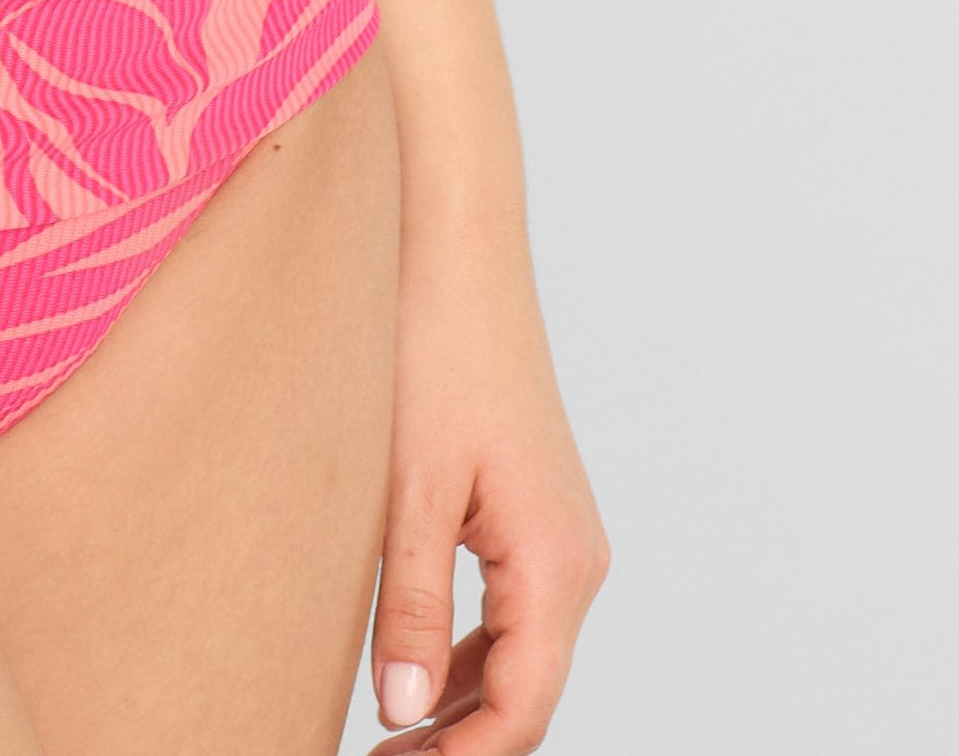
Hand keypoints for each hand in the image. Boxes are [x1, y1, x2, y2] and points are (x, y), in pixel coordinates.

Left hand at [365, 273, 608, 751]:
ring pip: (515, 654)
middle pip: (526, 691)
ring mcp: (557, 534)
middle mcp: (572, 558)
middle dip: (460, 743)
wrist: (454, 251)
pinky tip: (407, 668)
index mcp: (553, 563)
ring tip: (386, 741)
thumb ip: (407, 603)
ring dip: (458, 705)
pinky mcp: (529, 509)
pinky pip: (506, 608)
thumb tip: (400, 709)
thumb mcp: (408, 487)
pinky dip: (462, 651)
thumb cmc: (432, 349)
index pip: (523, 707)